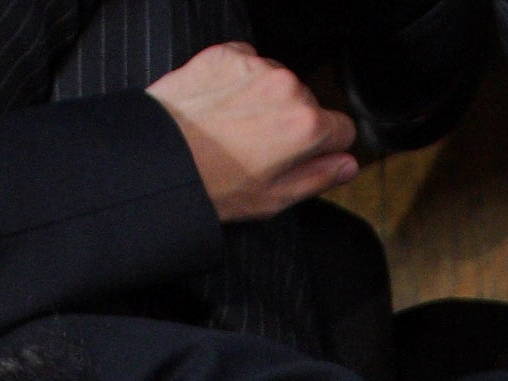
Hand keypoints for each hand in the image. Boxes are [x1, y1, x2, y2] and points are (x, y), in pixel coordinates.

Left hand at [149, 43, 358, 223]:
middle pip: (309, 105)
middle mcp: (287, 88)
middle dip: (291, 124)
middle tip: (256, 150)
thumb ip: (319, 178)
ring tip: (233, 129)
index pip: (343, 129)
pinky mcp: (227, 54)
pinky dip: (239, 82)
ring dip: (264, 101)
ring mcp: (257, 67)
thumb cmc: (211, 185)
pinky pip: (248, 64)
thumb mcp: (274, 199)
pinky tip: (220, 108)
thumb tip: (348, 165)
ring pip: (279, 83)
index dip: (325, 148)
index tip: (304, 157)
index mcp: (306, 127)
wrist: (158, 161)